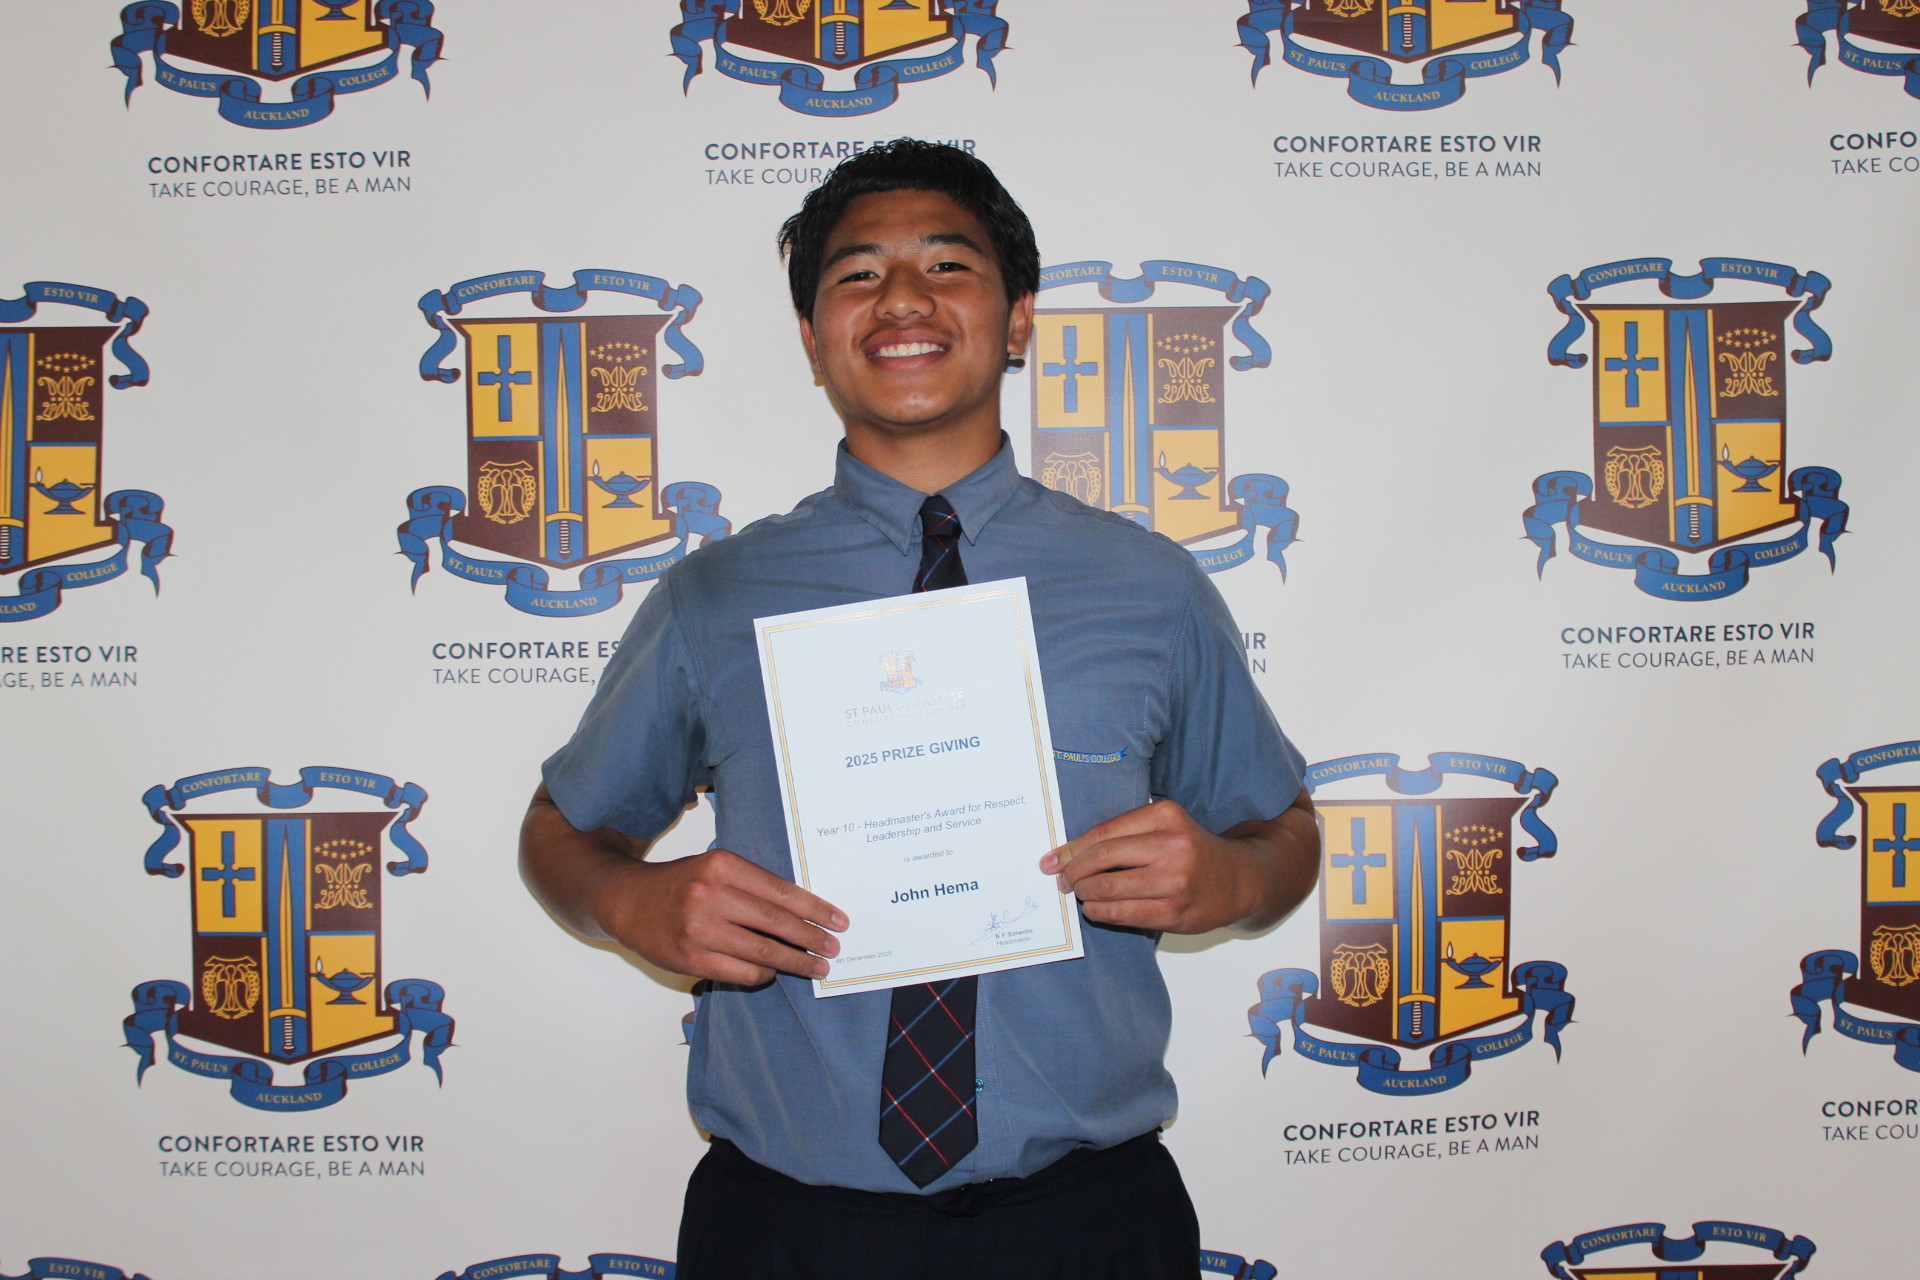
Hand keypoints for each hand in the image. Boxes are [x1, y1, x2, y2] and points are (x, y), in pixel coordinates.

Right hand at [601, 849, 848, 985]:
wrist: (628, 901)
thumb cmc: (679, 884)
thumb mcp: (714, 868)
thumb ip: (752, 884)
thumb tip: (804, 909)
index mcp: (722, 866)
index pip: (781, 891)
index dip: (815, 909)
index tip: (837, 920)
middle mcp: (711, 896)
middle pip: (776, 923)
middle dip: (812, 938)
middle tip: (833, 948)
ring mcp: (700, 930)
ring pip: (763, 952)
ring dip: (795, 961)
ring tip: (816, 966)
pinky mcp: (692, 959)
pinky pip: (742, 972)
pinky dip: (763, 973)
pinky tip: (774, 971)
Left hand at [1038, 793, 1318, 934]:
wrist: (1238, 879)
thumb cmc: (1192, 851)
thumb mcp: (1166, 826)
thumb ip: (1126, 832)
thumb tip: (1070, 851)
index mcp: (1165, 816)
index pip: (1104, 833)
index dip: (1071, 849)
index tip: (1051, 860)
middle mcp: (1172, 846)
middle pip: (1102, 859)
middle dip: (1073, 872)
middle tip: (1061, 880)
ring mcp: (1175, 881)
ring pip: (1109, 888)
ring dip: (1085, 893)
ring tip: (1079, 894)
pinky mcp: (1175, 912)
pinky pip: (1124, 913)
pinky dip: (1101, 912)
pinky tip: (1095, 909)